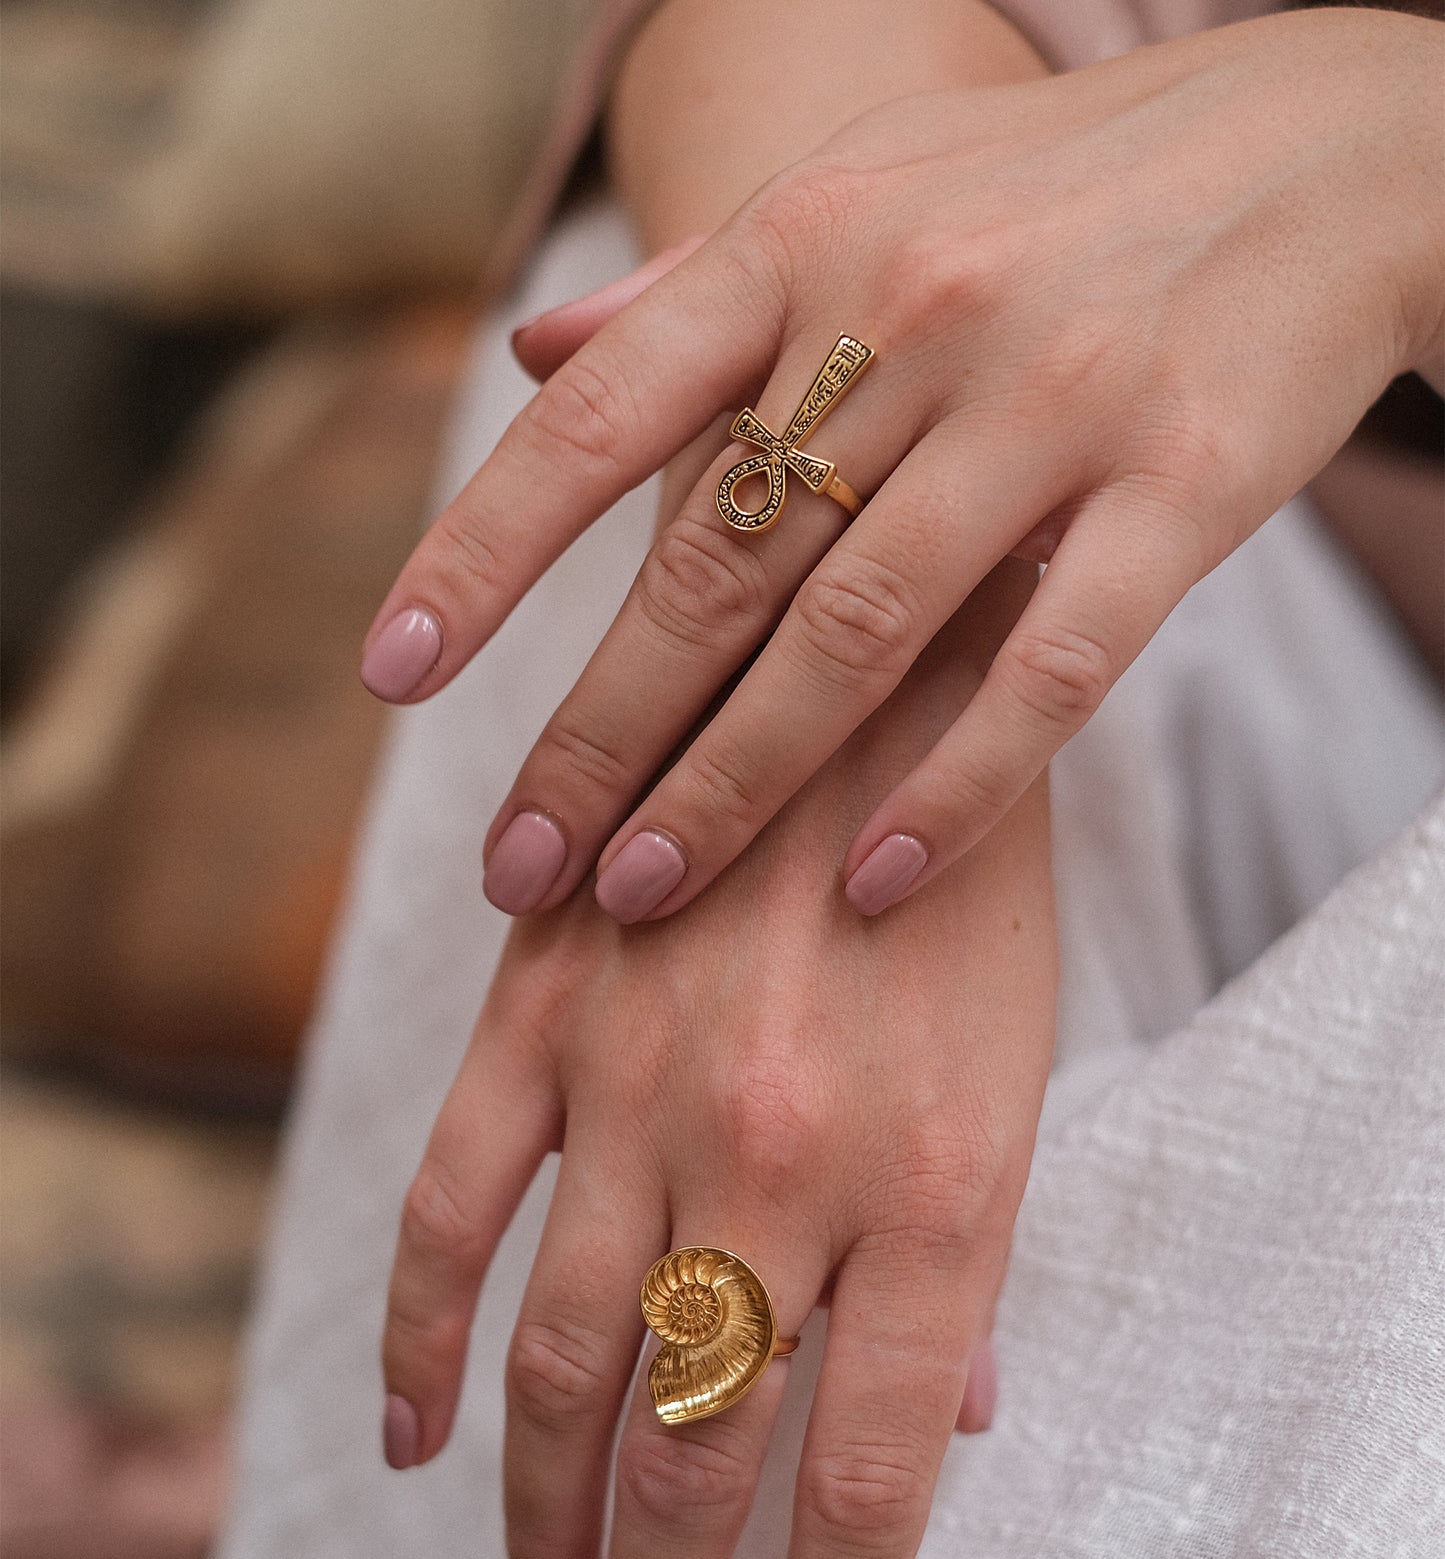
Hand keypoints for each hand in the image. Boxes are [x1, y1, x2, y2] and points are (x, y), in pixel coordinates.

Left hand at [361, 7, 1442, 919]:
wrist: (1325, 147)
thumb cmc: (1053, 192)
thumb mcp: (856, 188)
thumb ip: (691, 291)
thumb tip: (527, 352)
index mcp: (808, 244)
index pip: (602, 417)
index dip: (485, 552)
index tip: (392, 678)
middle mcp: (915, 317)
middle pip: (713, 566)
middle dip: (595, 733)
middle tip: (516, 866)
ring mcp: (1055, 405)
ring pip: (859, 636)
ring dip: (735, 786)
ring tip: (639, 898)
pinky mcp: (1184, 489)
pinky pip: (1049, 671)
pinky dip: (952, 789)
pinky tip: (868, 884)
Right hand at [378, 587, 1055, 1558]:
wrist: (872, 645)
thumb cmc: (976, 872)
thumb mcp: (1027, 1064)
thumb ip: (965, 1259)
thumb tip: (938, 1433)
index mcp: (937, 1185)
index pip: (868, 1483)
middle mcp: (778, 1156)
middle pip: (693, 1453)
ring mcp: (641, 1083)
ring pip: (559, 1365)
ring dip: (537, 1525)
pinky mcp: (543, 1011)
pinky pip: (451, 1206)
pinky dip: (423, 1340)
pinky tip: (418, 1438)